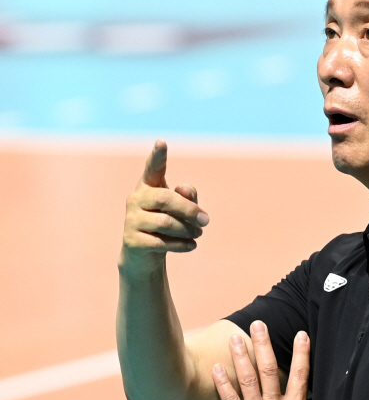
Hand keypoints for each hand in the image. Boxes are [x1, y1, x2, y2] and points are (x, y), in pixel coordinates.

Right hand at [119, 140, 209, 274]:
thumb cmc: (167, 226)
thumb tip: (184, 191)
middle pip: (166, 198)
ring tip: (198, 234)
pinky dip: (181, 244)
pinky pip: (161, 241)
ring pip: (165, 222)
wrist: (145, 257)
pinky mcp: (132, 240)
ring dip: (187, 230)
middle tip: (206, 221)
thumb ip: (188, 196)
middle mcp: (136, 199)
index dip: (158, 156)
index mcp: (148, 186)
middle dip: (189, 210)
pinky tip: (191, 246)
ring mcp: (131, 220)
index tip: (162, 142)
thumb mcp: (182, 210)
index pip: (152, 168)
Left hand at [212, 321, 311, 399]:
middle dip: (263, 345)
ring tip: (234, 338)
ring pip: (249, 379)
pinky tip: (215, 368)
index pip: (301, 375)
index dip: (302, 353)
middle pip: (270, 369)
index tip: (302, 335)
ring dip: (241, 356)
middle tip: (258, 324)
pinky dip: (222, 383)